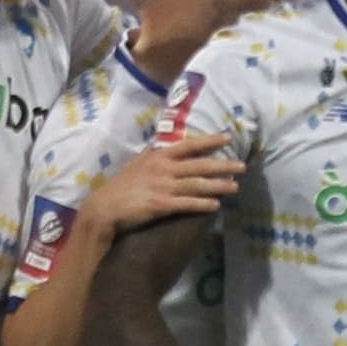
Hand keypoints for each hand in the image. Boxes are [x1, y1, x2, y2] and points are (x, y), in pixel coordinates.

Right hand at [86, 135, 238, 231]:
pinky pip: (187, 204)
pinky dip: (202, 204)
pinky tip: (216, 205)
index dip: (210, 141)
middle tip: (242, 166)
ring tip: (236, 187)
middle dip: (223, 165)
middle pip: (199, 165)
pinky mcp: (161, 205)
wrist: (104, 207)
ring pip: (197, 184)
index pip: (189, 145)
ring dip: (218, 185)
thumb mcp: (137, 163)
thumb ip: (153, 154)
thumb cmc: (121, 186)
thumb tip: (163, 144)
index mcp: (158, 156)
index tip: (228, 138)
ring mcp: (163, 187)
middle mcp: (163, 169)